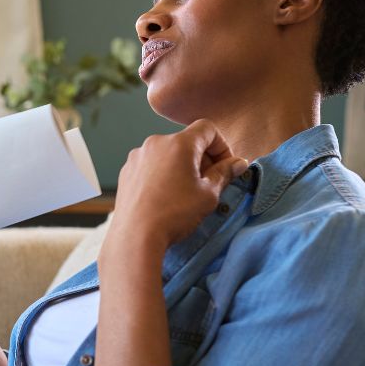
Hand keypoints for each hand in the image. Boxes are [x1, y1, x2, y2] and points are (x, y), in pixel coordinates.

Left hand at [103, 120, 247, 255]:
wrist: (135, 236)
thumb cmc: (174, 214)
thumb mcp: (209, 194)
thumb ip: (225, 173)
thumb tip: (238, 163)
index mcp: (178, 143)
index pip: (207, 129)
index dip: (221, 145)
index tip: (225, 166)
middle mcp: (155, 143)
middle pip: (186, 141)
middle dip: (202, 158)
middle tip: (209, 183)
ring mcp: (137, 157)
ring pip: (167, 154)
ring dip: (181, 167)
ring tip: (186, 193)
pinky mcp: (126, 171)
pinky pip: (151, 165)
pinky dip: (162, 174)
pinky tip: (165, 197)